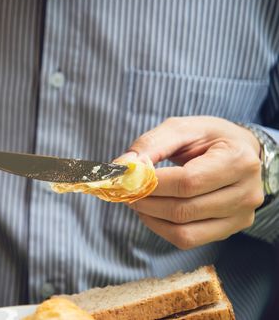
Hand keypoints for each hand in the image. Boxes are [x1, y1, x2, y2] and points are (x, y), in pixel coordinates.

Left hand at [124, 116, 262, 249]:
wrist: (238, 151)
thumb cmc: (207, 138)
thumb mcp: (181, 129)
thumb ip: (150, 145)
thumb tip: (121, 167)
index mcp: (239, 161)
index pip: (188, 182)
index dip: (152, 183)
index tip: (126, 177)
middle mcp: (247, 193)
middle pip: (184, 209)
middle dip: (146, 200)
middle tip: (125, 189)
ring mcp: (241, 217)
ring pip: (183, 231)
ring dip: (150, 216)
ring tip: (136, 199)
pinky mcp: (229, 231)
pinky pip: (188, 240)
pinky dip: (161, 228)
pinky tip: (150, 212)